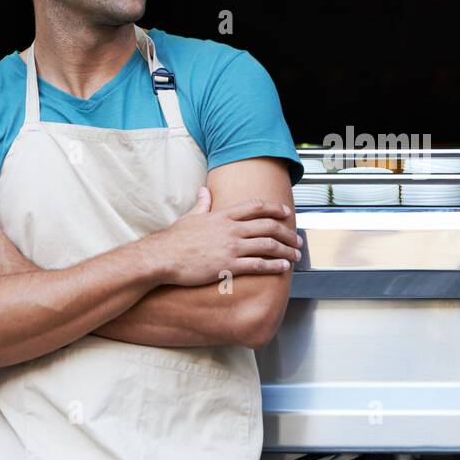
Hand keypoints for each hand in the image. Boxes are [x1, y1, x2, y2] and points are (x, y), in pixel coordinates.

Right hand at [151, 187, 301, 285]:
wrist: (162, 258)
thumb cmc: (174, 240)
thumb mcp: (189, 217)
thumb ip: (202, 204)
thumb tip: (204, 191)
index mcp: (223, 216)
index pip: (255, 207)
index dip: (274, 208)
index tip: (286, 212)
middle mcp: (231, 229)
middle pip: (268, 226)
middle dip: (287, 232)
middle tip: (297, 239)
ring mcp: (231, 247)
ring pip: (268, 245)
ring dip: (286, 250)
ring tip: (296, 255)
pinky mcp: (229, 266)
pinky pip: (258, 264)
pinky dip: (275, 266)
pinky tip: (283, 267)